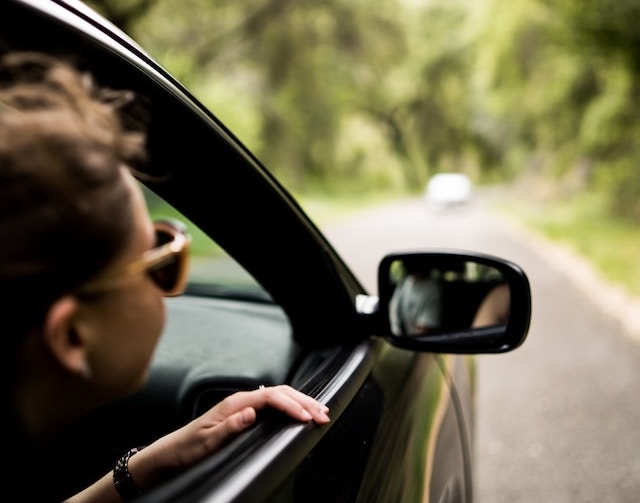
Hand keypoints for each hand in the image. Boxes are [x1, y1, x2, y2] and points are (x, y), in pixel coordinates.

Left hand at [129, 385, 329, 487]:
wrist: (172, 452)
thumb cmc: (188, 448)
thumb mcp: (207, 441)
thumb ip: (230, 426)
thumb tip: (251, 412)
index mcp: (235, 403)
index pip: (271, 397)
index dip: (291, 405)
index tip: (306, 417)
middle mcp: (241, 401)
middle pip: (280, 393)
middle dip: (304, 401)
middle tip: (324, 413)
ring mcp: (244, 406)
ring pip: (280, 396)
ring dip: (301, 402)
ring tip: (320, 410)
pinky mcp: (245, 414)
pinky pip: (274, 404)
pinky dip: (292, 406)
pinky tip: (300, 411)